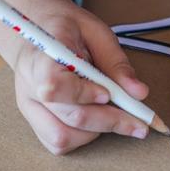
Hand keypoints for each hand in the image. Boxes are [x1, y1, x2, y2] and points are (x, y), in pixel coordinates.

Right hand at [0, 0, 149, 154]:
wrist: (39, 30)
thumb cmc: (69, 29)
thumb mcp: (96, 32)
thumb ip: (116, 62)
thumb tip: (139, 93)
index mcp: (42, 56)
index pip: (54, 84)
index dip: (83, 94)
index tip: (108, 94)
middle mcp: (30, 85)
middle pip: (68, 116)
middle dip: (109, 121)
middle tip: (140, 124)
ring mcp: (29, 106)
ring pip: (62, 137)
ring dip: (97, 132)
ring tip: (117, 116)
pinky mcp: (34, 120)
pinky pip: (58, 142)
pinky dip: (84, 137)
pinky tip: (98, 120)